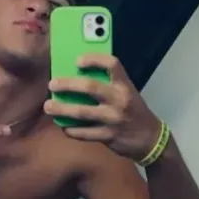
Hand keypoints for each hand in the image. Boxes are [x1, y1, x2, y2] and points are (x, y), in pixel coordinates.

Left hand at [44, 54, 160, 160]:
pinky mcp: (107, 136)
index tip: (77, 61)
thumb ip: (108, 86)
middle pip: (90, 87)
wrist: (150, 139)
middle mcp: (119, 100)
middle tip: (52, 84)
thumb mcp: (127, 94)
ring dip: (61, 109)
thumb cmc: (133, 112)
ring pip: (81, 112)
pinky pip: (83, 133)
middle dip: (67, 84)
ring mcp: (112, 119)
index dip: (94, 59)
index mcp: (124, 86)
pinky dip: (70, 130)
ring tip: (48, 107)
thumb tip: (76, 79)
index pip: (112, 64)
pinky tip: (63, 127)